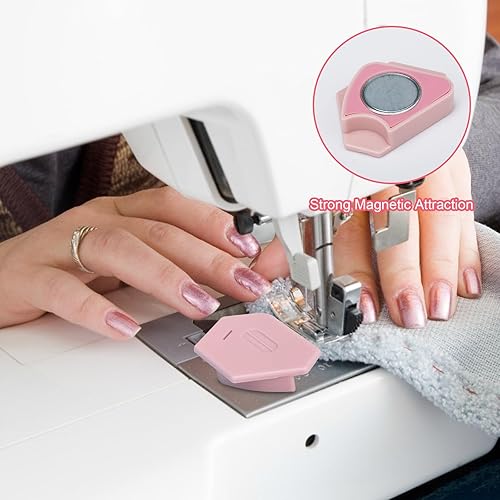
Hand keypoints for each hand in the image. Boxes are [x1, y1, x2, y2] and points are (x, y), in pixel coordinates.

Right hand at [0, 186, 270, 337]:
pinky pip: (64, 289)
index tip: (251, 249)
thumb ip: (180, 267)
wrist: (2, 277)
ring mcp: (62, 246)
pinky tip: (125, 327)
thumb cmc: (71, 268)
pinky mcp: (31, 276)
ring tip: (200, 304)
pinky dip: (97, 308)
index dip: (214, 223)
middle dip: (208, 257)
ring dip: (166, 277)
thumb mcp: (131, 263)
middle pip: (159, 231)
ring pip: (119, 250)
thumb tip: (237, 274)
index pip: (173, 206)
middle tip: (245, 283)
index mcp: (121, 214)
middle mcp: (96, 221)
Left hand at [253, 149, 480, 327]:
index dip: (358, 269)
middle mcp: (386, 164)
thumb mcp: (312, 189)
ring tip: (440, 305)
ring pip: (438, 213)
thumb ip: (293, 231)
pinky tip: (465, 279)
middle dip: (406, 271)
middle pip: (399, 220)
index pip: (351, 226)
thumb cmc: (335, 152)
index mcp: (344, 174)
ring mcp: (422, 159)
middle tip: (409, 313)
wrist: (368, 104)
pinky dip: (466, 245)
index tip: (363, 305)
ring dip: (442, 264)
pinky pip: (462, 202)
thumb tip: (267, 269)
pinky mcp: (448, 161)